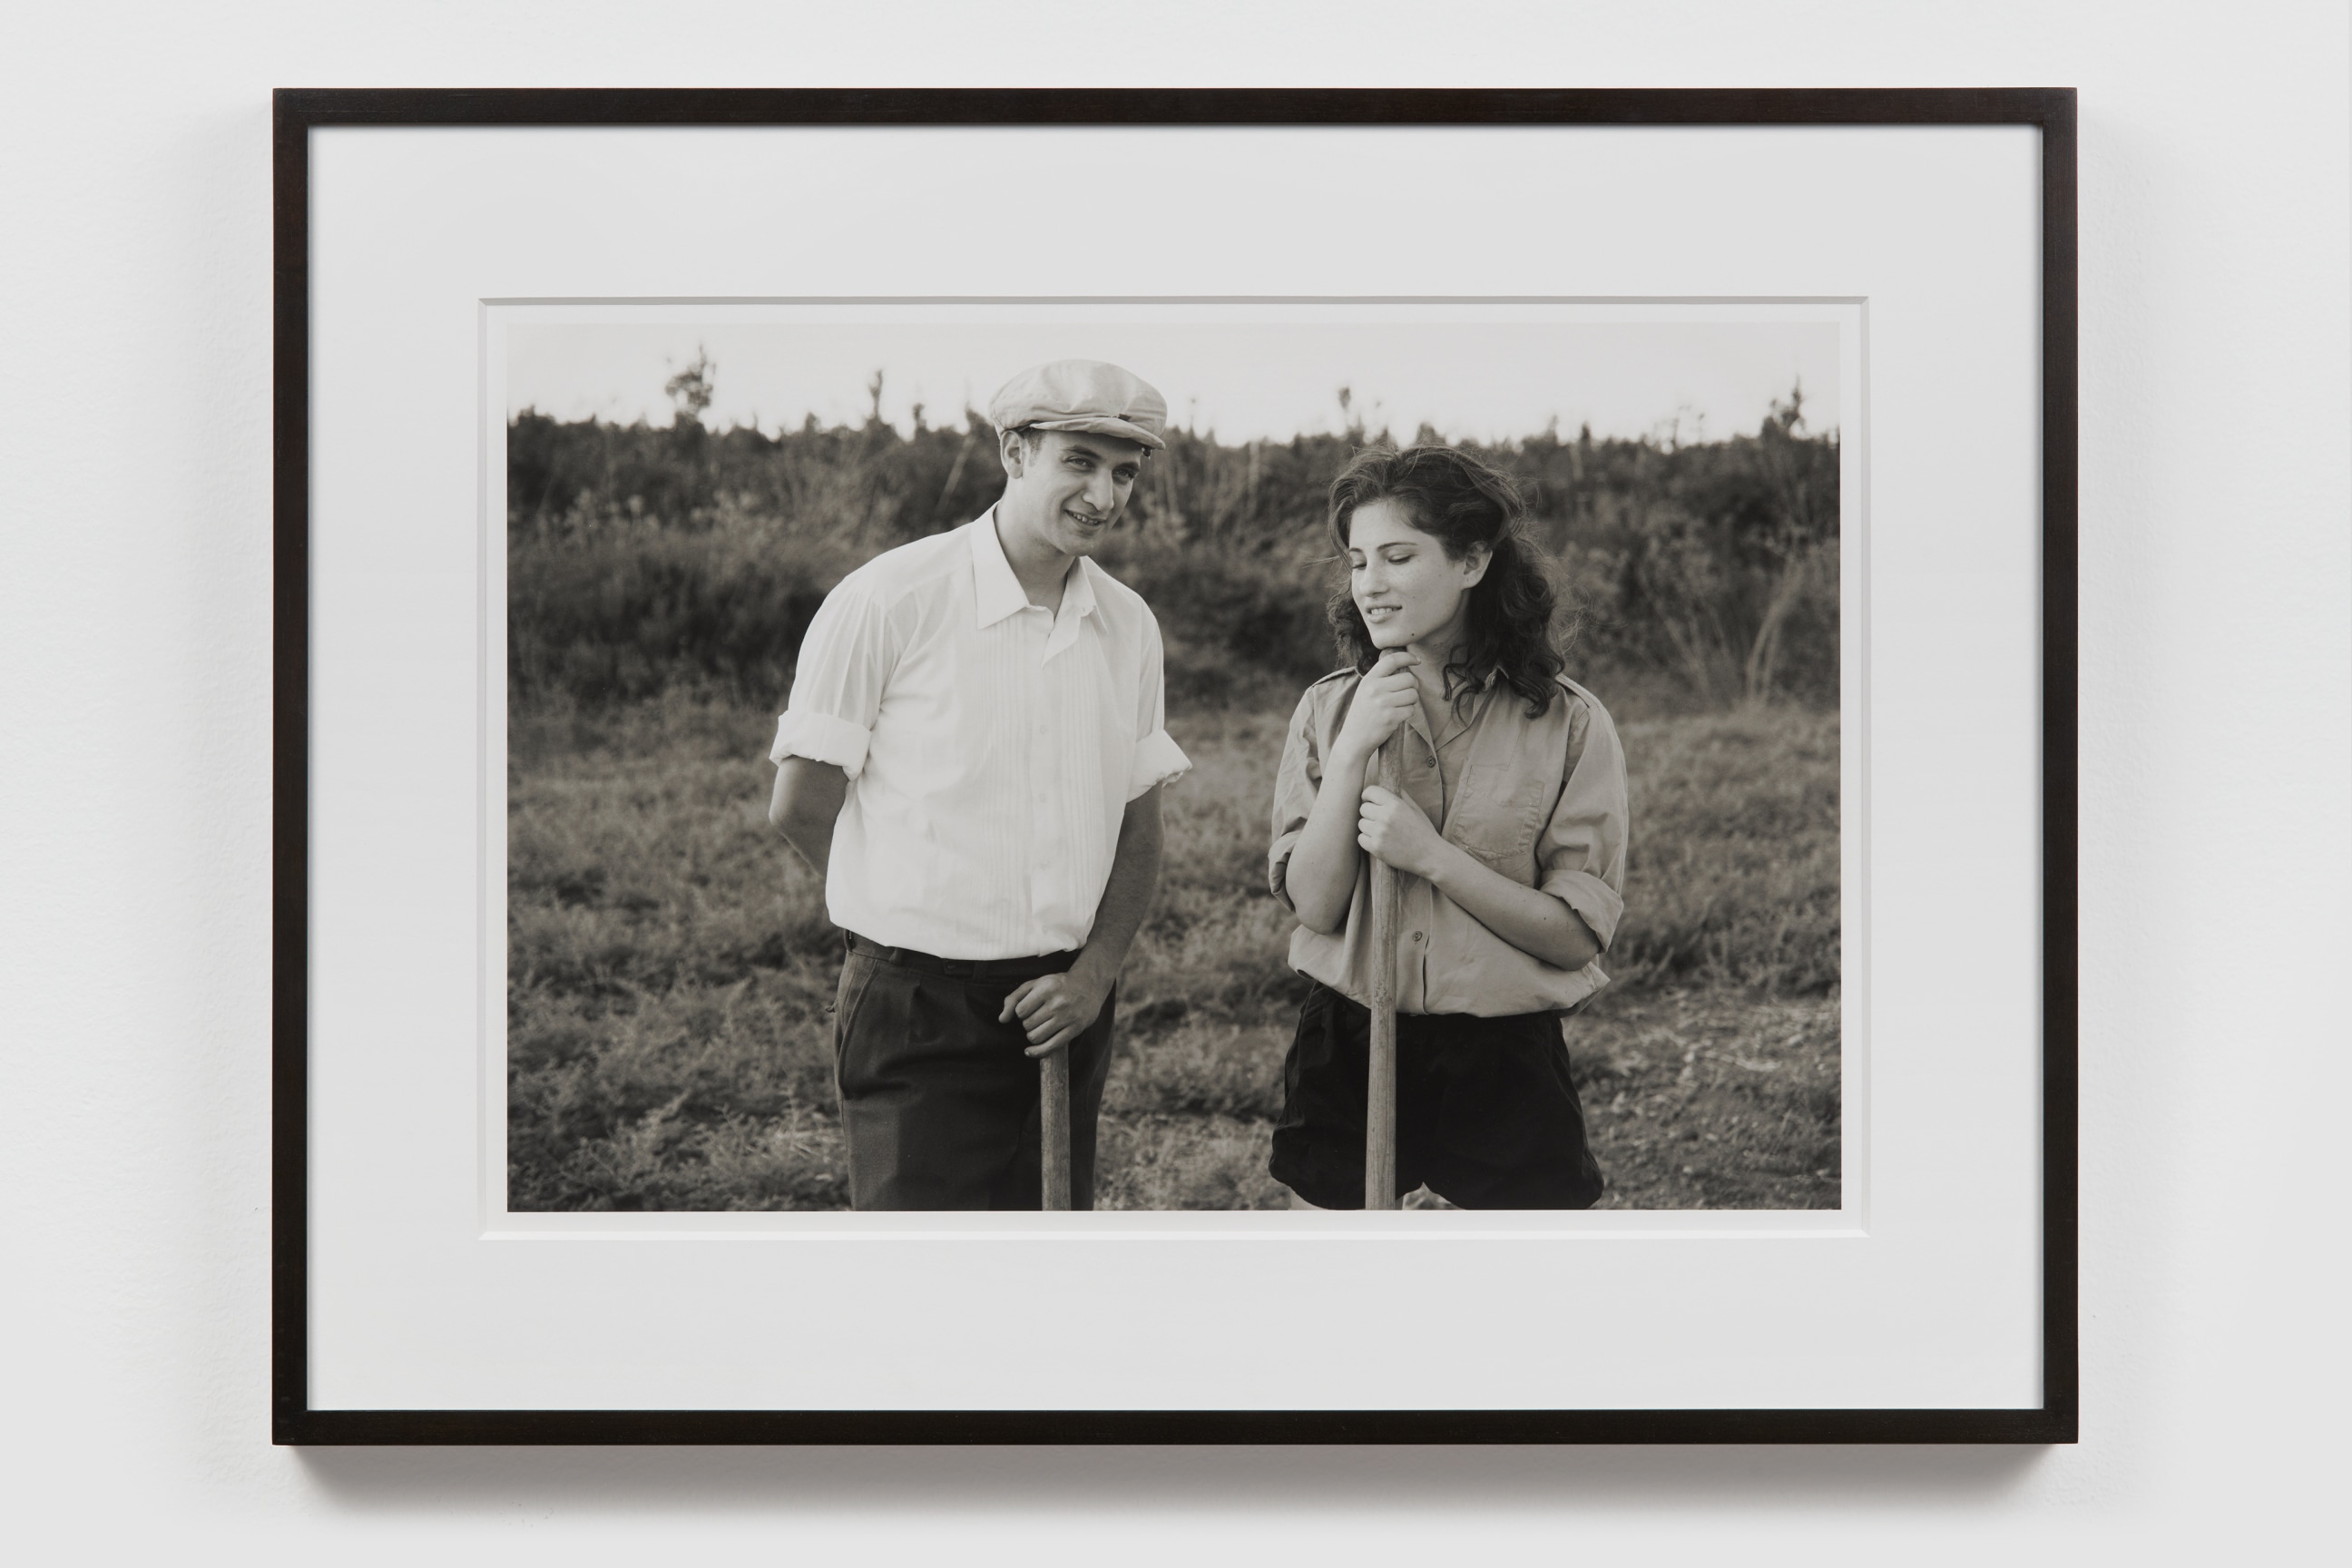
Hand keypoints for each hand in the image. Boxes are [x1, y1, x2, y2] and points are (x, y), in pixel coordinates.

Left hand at [1001, 969, 1111, 1056]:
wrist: (1088, 986)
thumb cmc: (1057, 985)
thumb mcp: (1035, 984)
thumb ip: (1014, 998)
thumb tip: (1002, 1020)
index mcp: (1047, 988)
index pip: (1020, 1010)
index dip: (1021, 1012)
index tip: (1029, 1008)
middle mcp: (1058, 1003)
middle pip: (1027, 1025)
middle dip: (1028, 1023)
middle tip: (1037, 1017)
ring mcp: (1067, 1017)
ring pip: (1036, 1037)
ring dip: (1033, 1035)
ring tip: (1040, 1027)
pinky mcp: (1075, 1029)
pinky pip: (1051, 1047)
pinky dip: (1037, 1052)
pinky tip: (1029, 1051)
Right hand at [1333, 650, 1418, 766]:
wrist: (1354, 739)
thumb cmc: (1363, 713)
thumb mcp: (1365, 690)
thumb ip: (1381, 678)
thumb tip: (1405, 665)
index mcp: (1369, 679)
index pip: (1392, 660)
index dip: (1408, 657)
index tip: (1417, 661)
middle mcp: (1375, 689)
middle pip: (1409, 678)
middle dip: (1414, 686)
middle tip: (1408, 692)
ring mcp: (1383, 703)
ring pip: (1413, 694)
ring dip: (1412, 701)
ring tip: (1401, 705)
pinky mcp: (1391, 718)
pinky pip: (1411, 710)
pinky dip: (1408, 713)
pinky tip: (1398, 716)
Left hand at [1357, 784, 1447, 879]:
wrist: (1429, 855)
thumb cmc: (1423, 831)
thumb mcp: (1415, 808)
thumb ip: (1400, 795)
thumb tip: (1387, 785)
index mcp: (1396, 804)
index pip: (1371, 791)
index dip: (1368, 795)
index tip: (1369, 800)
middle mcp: (1386, 816)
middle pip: (1363, 808)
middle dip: (1370, 813)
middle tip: (1380, 820)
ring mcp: (1380, 832)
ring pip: (1361, 824)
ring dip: (1369, 828)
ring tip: (1382, 832)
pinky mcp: (1376, 847)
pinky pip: (1361, 839)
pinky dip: (1367, 840)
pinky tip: (1379, 841)